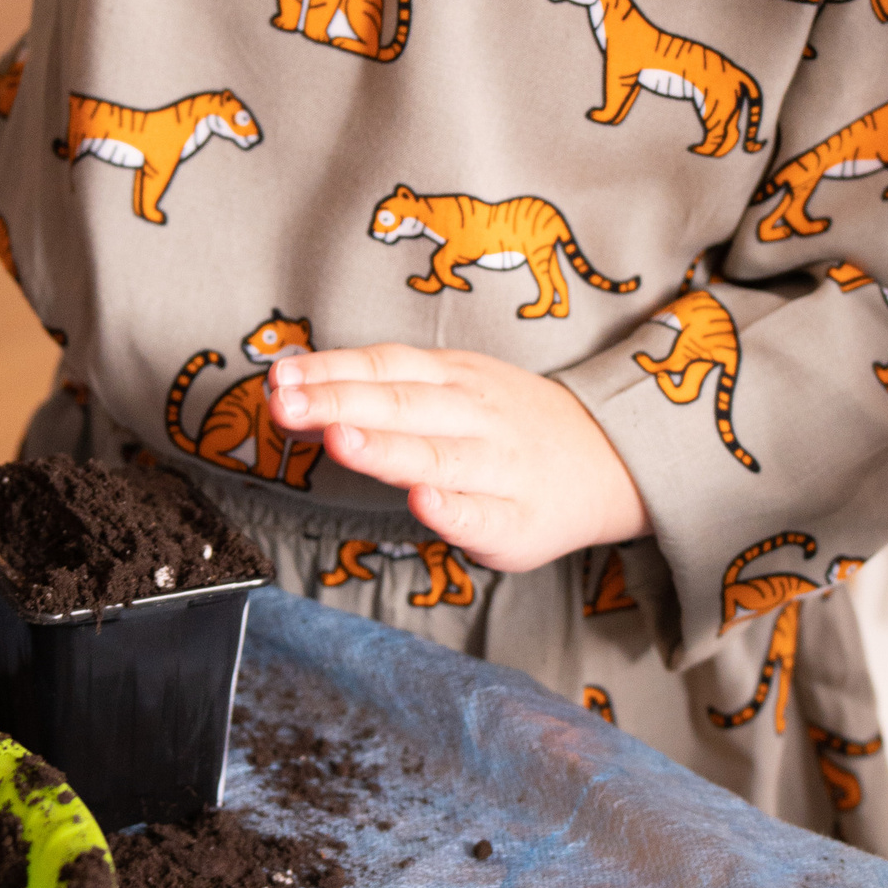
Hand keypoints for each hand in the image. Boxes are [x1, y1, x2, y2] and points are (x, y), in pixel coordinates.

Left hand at [264, 346, 645, 572]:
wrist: (608, 461)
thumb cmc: (505, 426)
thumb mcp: (450, 389)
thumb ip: (376, 391)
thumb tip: (290, 390)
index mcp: (452, 377)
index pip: (384, 366)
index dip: (330, 370)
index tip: (279, 377)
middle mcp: (475, 415)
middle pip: (402, 406)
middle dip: (340, 403)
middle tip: (286, 405)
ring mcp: (499, 468)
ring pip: (438, 456)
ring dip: (386, 448)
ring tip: (339, 440)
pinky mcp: (517, 521)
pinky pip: (483, 515)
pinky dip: (453, 510)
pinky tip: (422, 504)